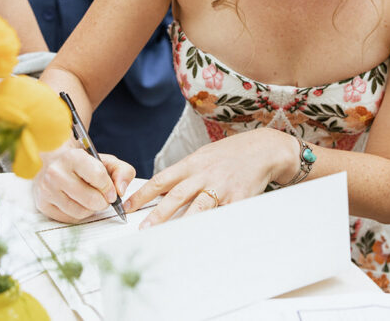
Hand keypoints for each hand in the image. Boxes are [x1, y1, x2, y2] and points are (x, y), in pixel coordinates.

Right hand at [33, 141, 134, 222]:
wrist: (56, 163)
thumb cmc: (84, 164)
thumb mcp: (106, 161)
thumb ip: (122, 171)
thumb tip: (120, 191)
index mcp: (72, 157)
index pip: (97, 176)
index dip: (109, 187)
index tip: (111, 192)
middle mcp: (56, 172)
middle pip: (91, 199)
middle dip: (103, 202)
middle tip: (103, 198)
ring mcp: (47, 190)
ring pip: (80, 212)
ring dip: (92, 209)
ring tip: (91, 200)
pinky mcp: (43, 204)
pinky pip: (69, 219)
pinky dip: (79, 214)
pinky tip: (79, 203)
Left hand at [124, 128, 297, 228]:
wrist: (263, 149)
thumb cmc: (230, 154)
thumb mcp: (203, 157)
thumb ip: (184, 173)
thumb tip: (160, 189)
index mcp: (192, 164)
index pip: (161, 179)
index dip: (143, 194)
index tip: (127, 207)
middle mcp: (204, 175)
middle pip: (176, 195)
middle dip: (158, 213)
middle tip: (144, 229)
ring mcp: (222, 187)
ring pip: (199, 207)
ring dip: (182, 223)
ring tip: (169, 237)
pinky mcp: (239, 198)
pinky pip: (224, 216)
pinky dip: (213, 227)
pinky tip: (204, 239)